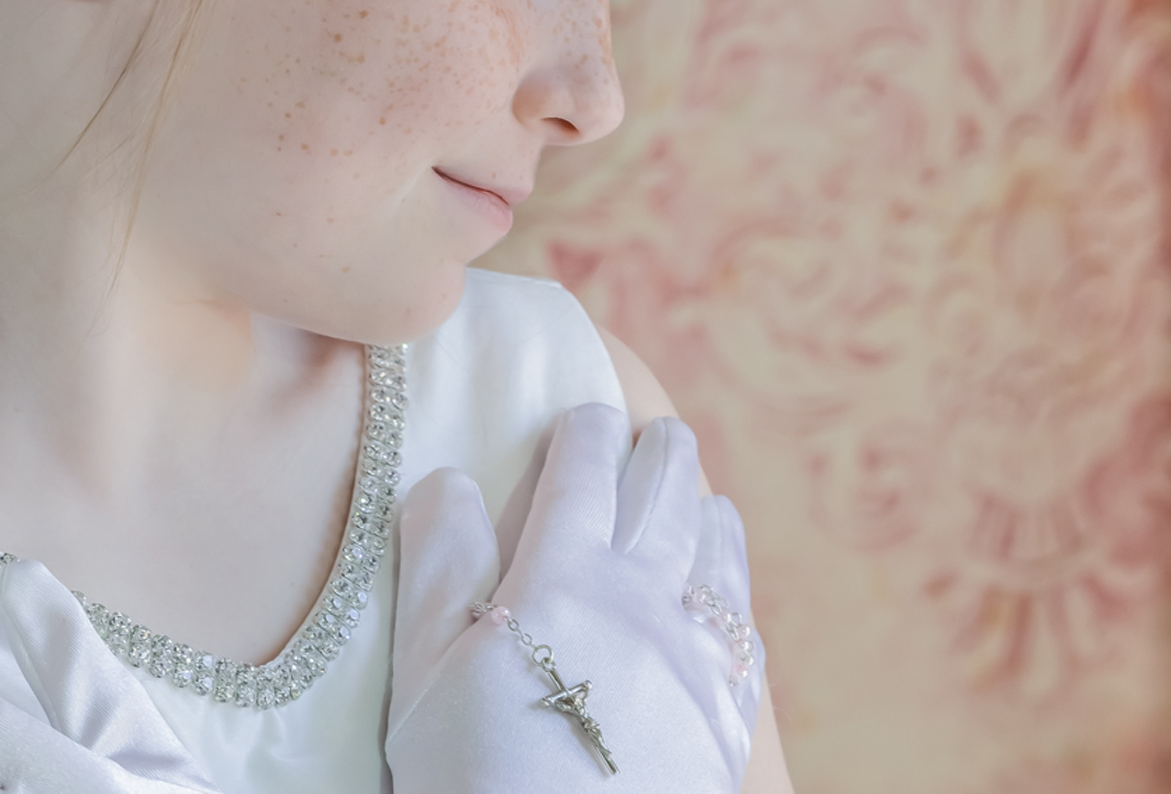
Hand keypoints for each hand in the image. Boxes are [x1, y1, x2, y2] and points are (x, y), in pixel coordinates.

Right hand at [387, 403, 763, 793]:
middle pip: (665, 500)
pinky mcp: (726, 719)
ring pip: (715, 558)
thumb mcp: (428, 670)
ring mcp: (694, 660)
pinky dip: (735, 590)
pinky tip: (728, 594)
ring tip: (704, 496)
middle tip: (661, 433)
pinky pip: (742, 631)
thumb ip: (439, 564)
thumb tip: (449, 479)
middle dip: (661, 457)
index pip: (583, 475)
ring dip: (707, 514)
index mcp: (562, 577)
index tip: (587, 413)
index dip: (586, 436)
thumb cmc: (474, 774)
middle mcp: (642, 601)